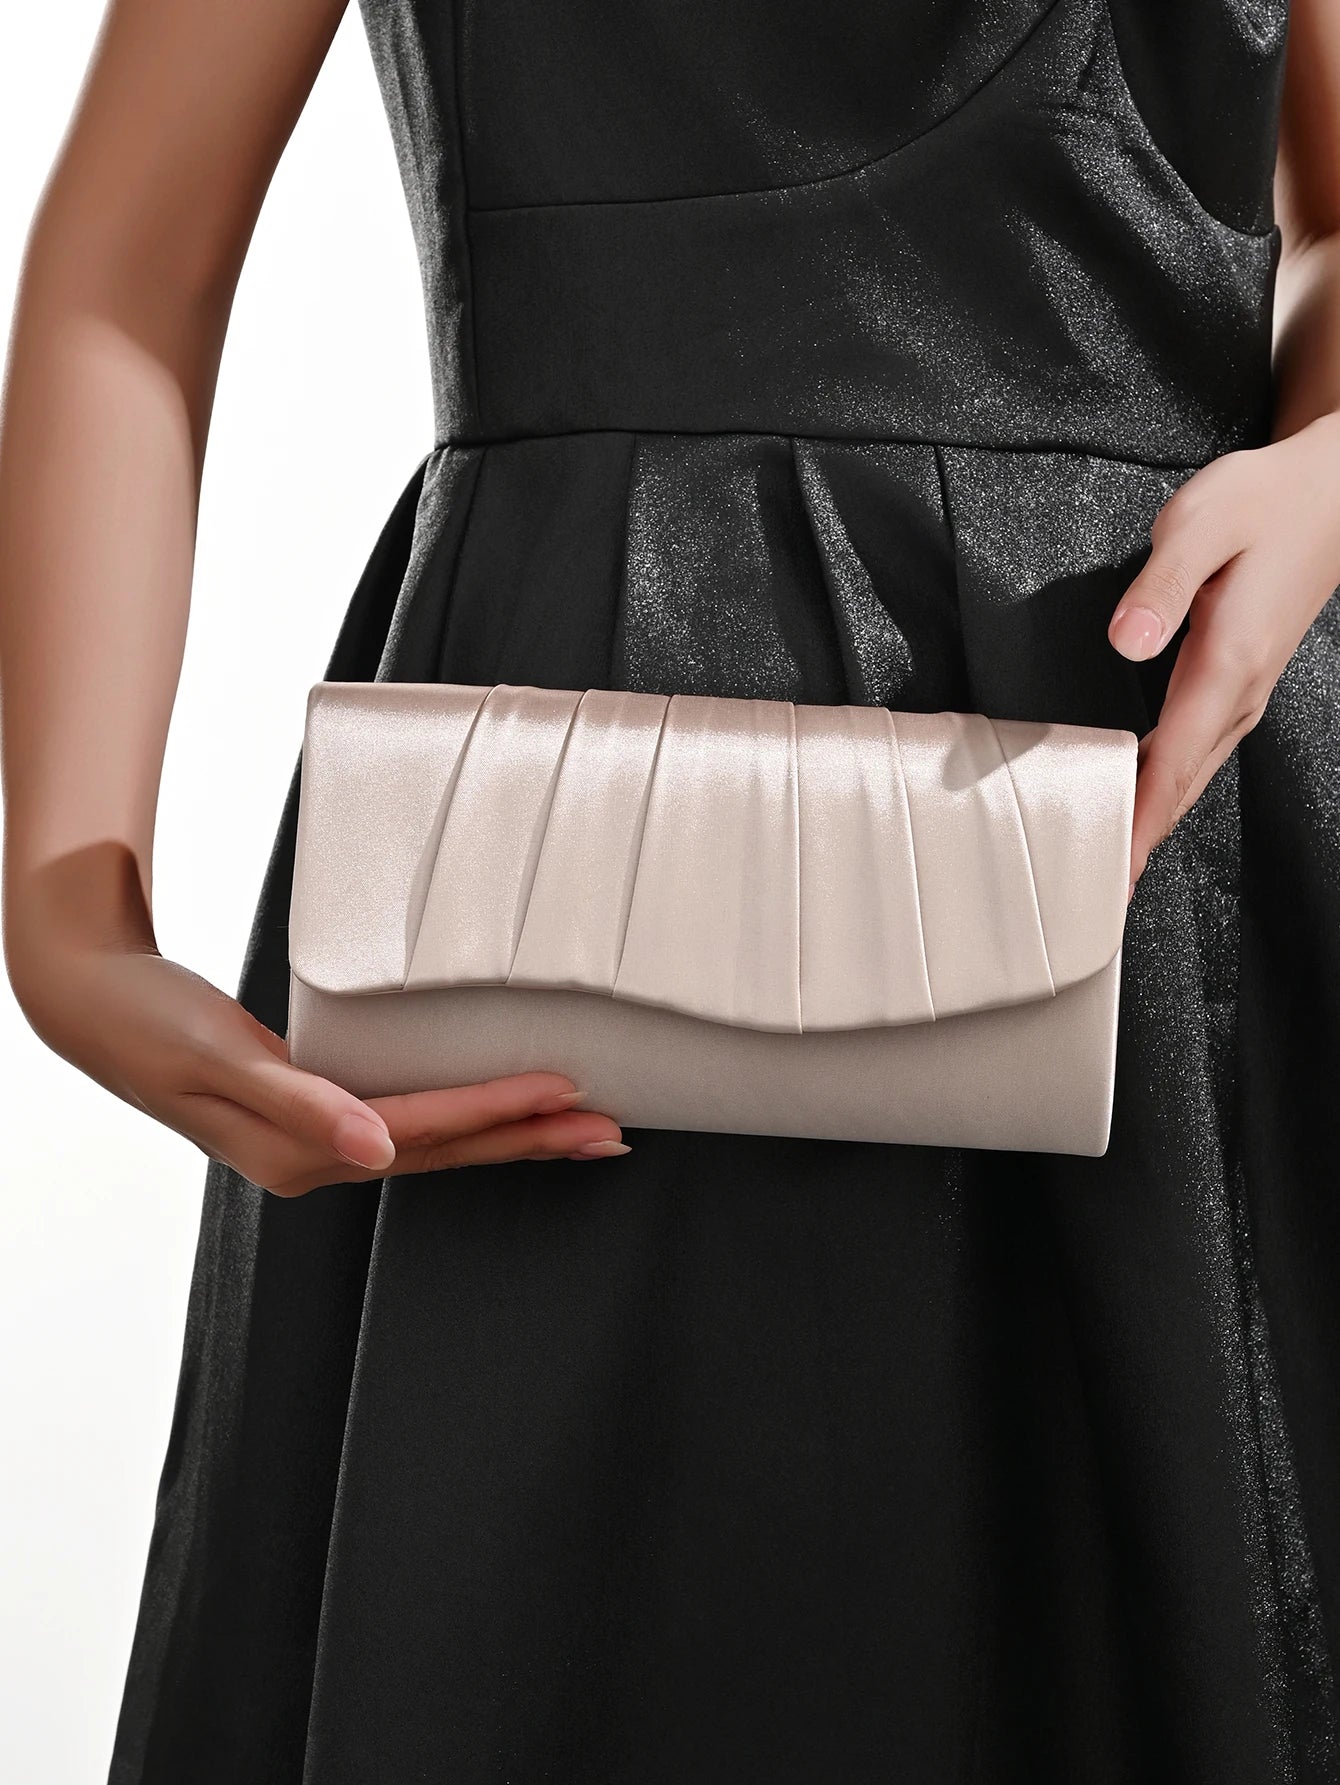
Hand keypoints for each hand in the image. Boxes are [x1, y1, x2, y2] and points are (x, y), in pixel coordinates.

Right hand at [13, 938, 628, 1197]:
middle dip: (530, 1142)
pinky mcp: (317, 1112)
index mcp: (297, 1153)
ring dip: (508, 1134)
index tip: (566, 1093)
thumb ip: (300, 1104)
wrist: (92, 1002)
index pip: (423, 1132)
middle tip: (610, 1131)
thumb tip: (377, 1151)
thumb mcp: (219, 1058)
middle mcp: (317, 1157)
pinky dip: (463, 1115)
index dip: (497, 1112)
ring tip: (577, 1127)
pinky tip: (494, 1108)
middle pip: (447, 1152)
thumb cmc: (148, 1021)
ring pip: (436, 1141)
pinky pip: (410, 1120)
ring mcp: (318, 1141)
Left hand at [1108, 411, 1339, 889]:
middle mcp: (1240, 691)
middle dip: (1143, 841)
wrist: (1328, 491)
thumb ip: (1162, 584)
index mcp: (1226, 663)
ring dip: (1156, 820)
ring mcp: (1245, 690)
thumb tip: (1129, 640)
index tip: (1115, 875)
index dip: (1140, 823)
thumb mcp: (1202, 523)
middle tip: (1103, 895)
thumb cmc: (1264, 502)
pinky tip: (1146, 799)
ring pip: (1194, 773)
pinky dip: (1170, 786)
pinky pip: (1200, 750)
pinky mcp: (1241, 679)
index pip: (1173, 764)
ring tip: (1117, 864)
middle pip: (1183, 786)